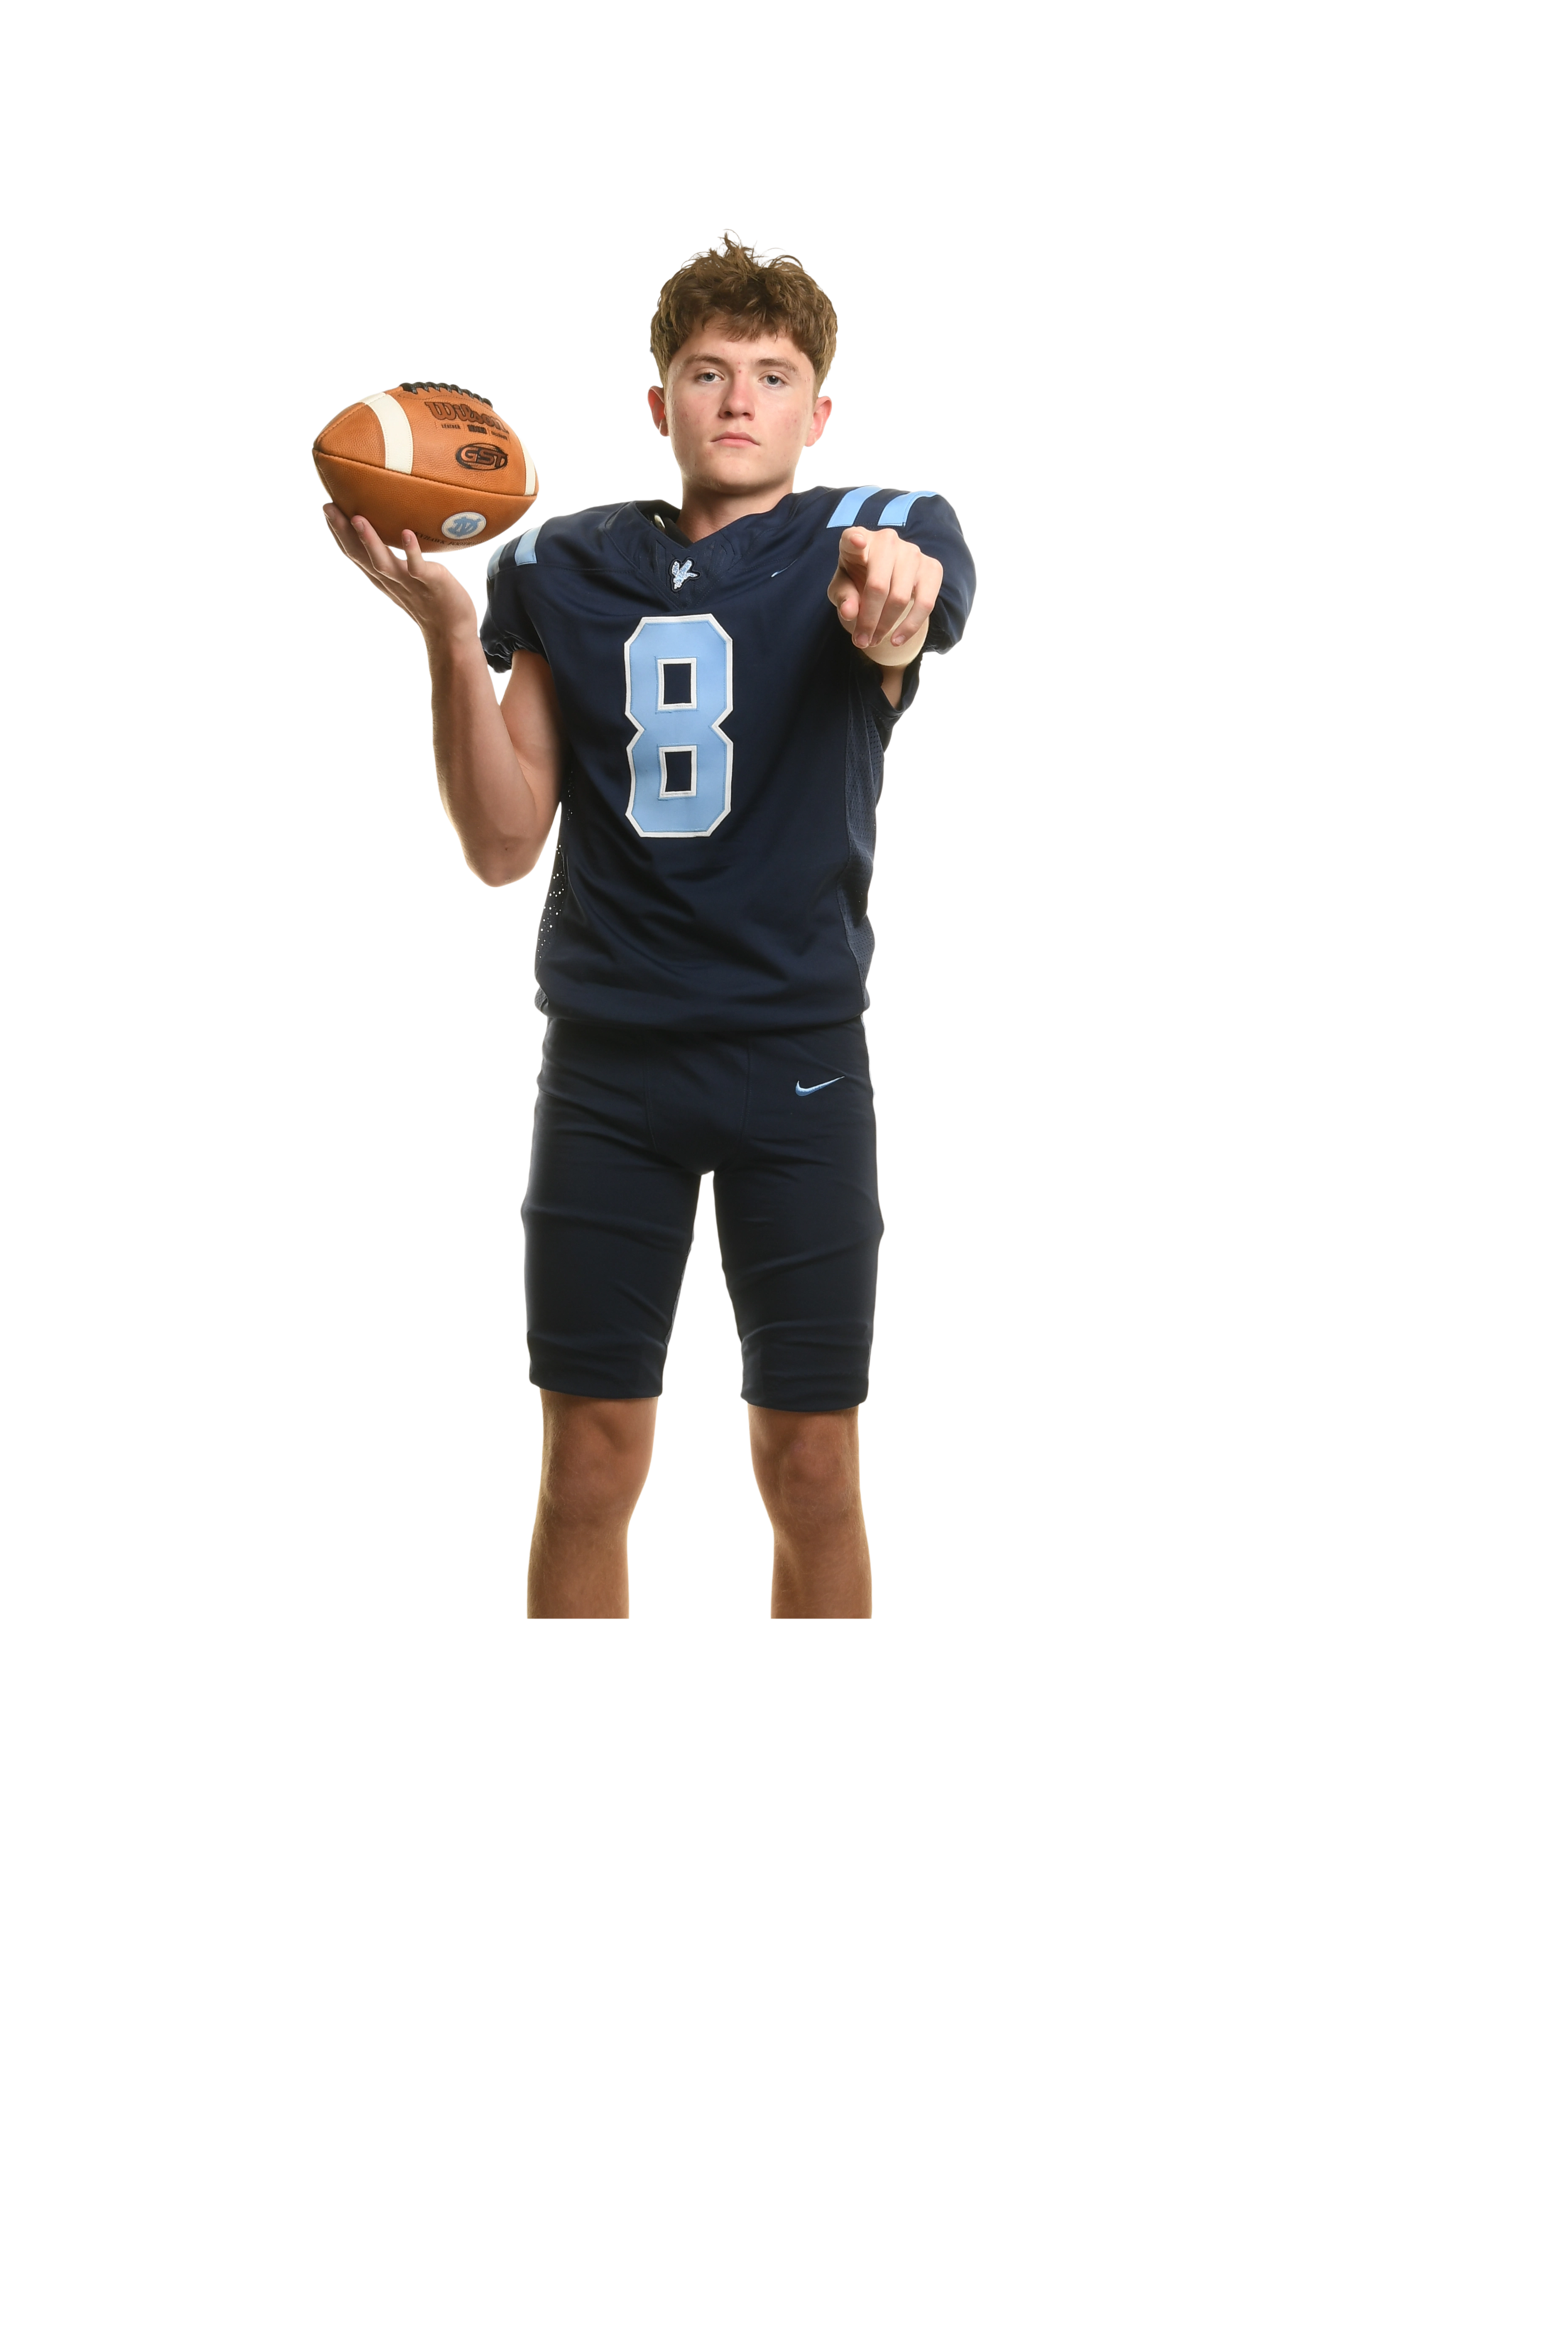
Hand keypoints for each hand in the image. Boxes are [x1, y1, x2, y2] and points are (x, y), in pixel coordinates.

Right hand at [322, 504, 478, 644]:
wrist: (452, 632)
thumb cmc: (431, 599)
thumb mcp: (406, 576)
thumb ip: (395, 556)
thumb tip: (393, 528)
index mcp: (381, 576)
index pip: (353, 553)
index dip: (338, 532)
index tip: (327, 507)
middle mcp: (389, 579)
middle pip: (359, 556)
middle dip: (342, 531)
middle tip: (328, 507)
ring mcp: (408, 582)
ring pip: (382, 563)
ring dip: (369, 541)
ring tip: (357, 519)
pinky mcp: (429, 584)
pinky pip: (418, 568)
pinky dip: (412, 552)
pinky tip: (406, 533)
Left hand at [826, 525, 942, 659]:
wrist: (886, 582)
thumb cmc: (857, 582)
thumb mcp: (843, 589)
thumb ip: (843, 597)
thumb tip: (850, 612)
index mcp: (857, 539)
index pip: (852, 538)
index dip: (854, 541)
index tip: (856, 542)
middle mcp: (887, 540)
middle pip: (878, 585)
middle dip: (869, 620)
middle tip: (861, 641)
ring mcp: (912, 552)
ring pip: (900, 598)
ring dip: (886, 626)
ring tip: (874, 641)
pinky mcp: (932, 566)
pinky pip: (925, 603)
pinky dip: (910, 627)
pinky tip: (897, 640)